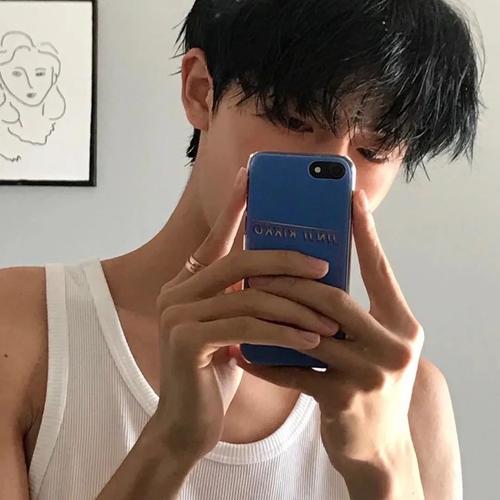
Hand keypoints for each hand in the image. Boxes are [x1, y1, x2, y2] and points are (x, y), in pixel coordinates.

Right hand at [153, 166, 337, 463]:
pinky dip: (284, 332)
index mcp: (190, 282)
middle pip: (241, 259)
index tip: (251, 174)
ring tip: (331, 319)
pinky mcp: (185, 340)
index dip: (234, 203)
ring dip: (297, 306)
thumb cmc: (218, 371)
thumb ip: (250, 296)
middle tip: (325, 264)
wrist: (187, 424)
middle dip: (287, 260)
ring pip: (250, 295)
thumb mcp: (237, 327)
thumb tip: (294, 267)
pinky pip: (247, 326)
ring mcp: (177, 313)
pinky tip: (311, 341)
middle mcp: (178, 290)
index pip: (218, 235)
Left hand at [232, 190, 424, 493]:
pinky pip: (292, 371)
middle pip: (332, 297)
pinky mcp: (343, 400)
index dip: (365, 232)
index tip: (350, 197)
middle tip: (260, 266)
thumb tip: (310, 273)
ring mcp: (370, 374)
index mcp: (402, 324)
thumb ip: (351, 314)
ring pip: (309, 330)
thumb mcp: (372, 344)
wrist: (378, 449)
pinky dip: (264, 360)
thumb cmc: (369, 385)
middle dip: (291, 280)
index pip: (380, 269)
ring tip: (246, 299)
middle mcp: (393, 345)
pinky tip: (241, 353)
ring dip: (272, 315)